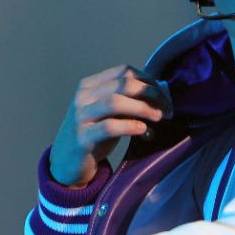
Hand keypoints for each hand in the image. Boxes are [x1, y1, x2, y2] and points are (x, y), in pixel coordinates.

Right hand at [49, 64, 171, 187]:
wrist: (67, 163)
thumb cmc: (94, 133)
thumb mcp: (108, 113)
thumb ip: (127, 101)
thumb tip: (160, 92)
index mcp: (90, 85)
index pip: (123, 71)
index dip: (148, 80)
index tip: (163, 94)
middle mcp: (83, 97)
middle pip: (123, 84)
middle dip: (150, 93)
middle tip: (167, 108)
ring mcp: (80, 117)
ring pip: (115, 102)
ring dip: (143, 108)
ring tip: (158, 117)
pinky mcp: (82, 137)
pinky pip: (110, 127)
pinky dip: (131, 126)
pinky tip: (144, 130)